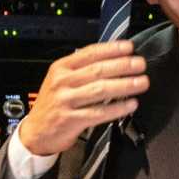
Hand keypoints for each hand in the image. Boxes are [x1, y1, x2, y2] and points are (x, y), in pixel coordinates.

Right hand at [21, 41, 148, 155]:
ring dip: (124, 85)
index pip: (89, 53)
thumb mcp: (61, 80)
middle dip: (123, 66)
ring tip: (141, 82)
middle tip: (140, 65)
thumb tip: (114, 59)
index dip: (111, 49)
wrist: (36, 131)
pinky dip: (117, 108)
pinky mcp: (71, 119)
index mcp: (61, 68)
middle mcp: (62, 82)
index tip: (129, 47)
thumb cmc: (54, 103)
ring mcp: (66, 100)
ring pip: (100, 90)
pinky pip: (98, 112)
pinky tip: (131, 104)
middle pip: (97, 70)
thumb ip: (82, 69)